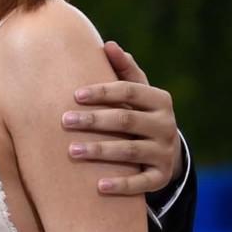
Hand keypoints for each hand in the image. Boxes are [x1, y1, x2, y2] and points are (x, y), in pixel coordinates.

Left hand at [63, 39, 182, 195]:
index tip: (75, 95)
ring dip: (100, 151)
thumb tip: (109, 45)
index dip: (103, 91)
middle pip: (127, 120)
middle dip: (95, 120)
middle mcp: (166, 125)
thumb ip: (125, 71)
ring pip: (131, 151)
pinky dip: (121, 185)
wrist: (166, 154)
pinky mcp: (160, 178)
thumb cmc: (141, 115)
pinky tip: (99, 186)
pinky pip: (141, 183)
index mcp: (160, 100)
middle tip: (64, 121)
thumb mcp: (139, 93)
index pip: (130, 91)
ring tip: (72, 151)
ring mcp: (165, 152)